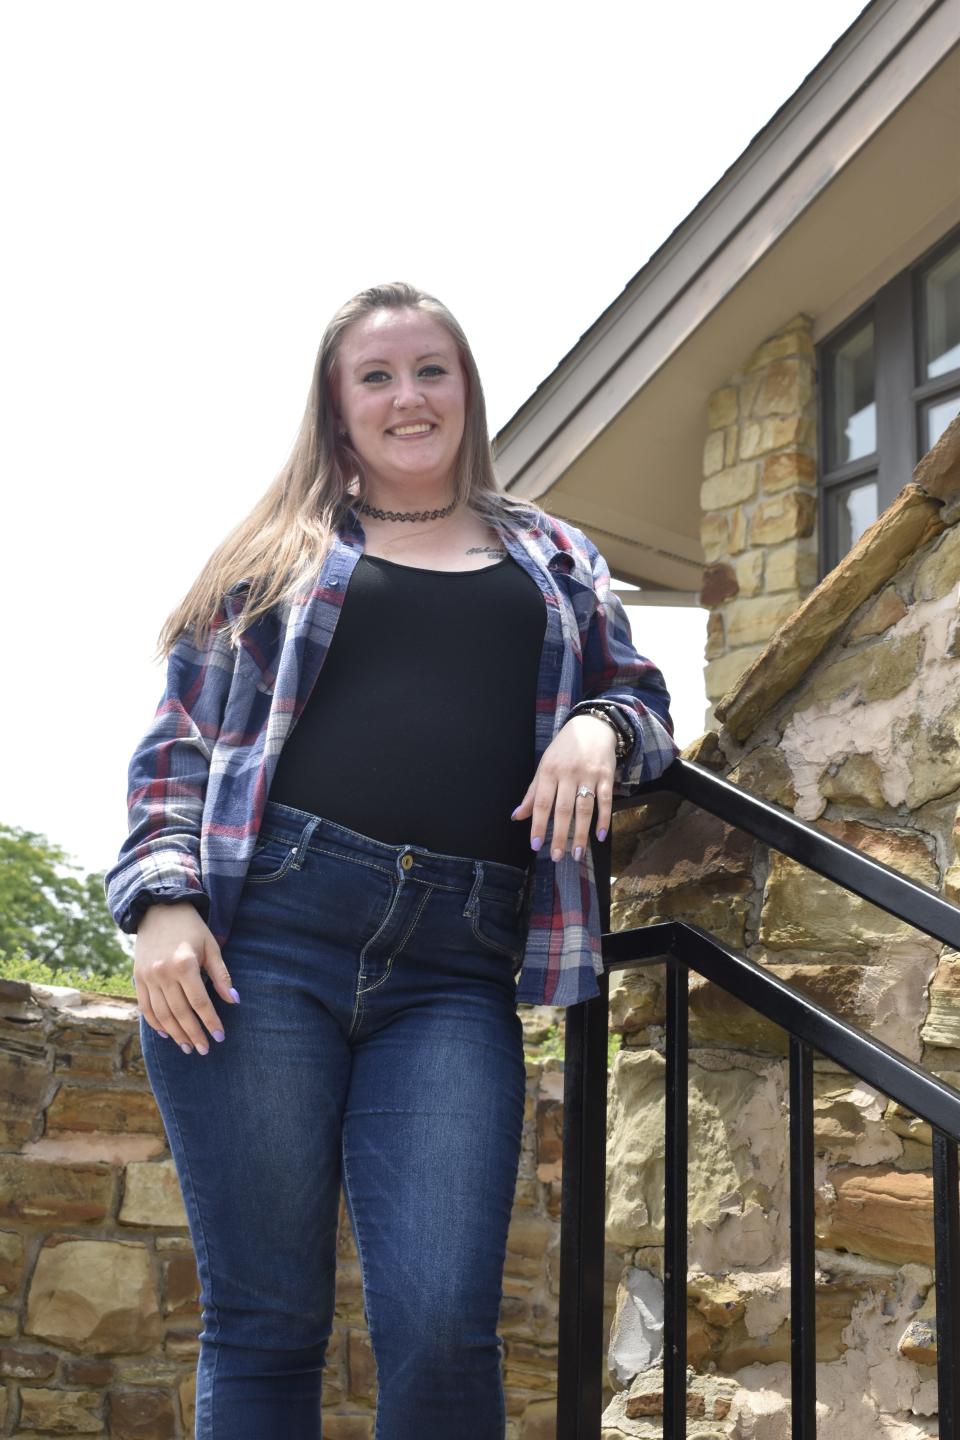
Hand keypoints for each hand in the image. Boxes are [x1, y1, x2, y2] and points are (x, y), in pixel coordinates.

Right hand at [133, 902, 237, 1054]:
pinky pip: (145, 1007)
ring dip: (176, 1034)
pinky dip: (155, 1023)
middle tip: (205, 1049)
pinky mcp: (137, 978)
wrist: (159, 909)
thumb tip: (234, 1000)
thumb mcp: (211, 946)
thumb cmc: (191, 928)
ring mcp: (148, 977)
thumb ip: (221, 975)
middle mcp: (163, 973)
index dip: (210, 1022)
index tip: (220, 1036)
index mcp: (184, 964)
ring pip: (162, 1014)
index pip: (200, 1002)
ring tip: (188, 1047)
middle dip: (194, 1034)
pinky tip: (167, 1034)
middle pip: (180, 1013)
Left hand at [511, 714, 616, 861]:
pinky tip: (600, 835)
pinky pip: (605, 800)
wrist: (591, 727)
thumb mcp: (545, 767)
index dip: (538, 825)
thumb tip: (517, 816)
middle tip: (557, 856)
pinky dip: (603, 819)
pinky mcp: (606, 776)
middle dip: (559, 835)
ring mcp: (588, 774)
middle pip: (563, 809)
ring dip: (581, 833)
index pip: (542, 803)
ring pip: (584, 808)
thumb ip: (533, 794)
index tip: (535, 846)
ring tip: (577, 853)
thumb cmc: (564, 751)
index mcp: (549, 772)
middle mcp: (568, 774)